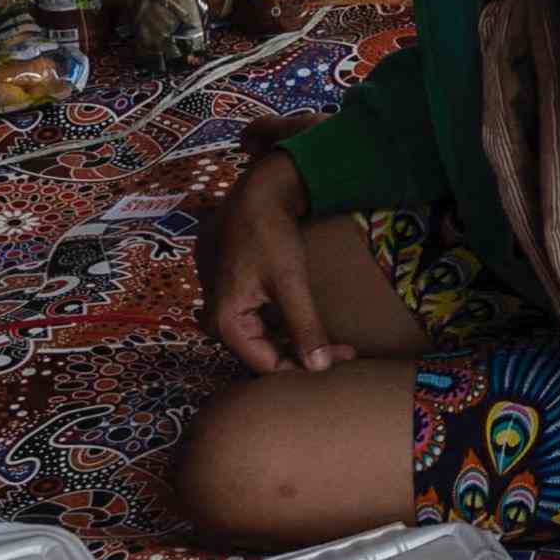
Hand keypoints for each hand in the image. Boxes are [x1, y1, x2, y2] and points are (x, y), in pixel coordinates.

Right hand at [204, 145, 330, 373]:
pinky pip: (259, 320)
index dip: (305, 367)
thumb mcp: (290, 282)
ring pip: (263, 337)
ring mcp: (222, 306)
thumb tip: (320, 367)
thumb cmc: (269, 232)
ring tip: (331, 342)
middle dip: (302, 355)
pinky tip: (308, 323)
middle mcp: (217, 319)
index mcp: (225, 322)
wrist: (256, 192)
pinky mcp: (232, 293)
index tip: (341, 359)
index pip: (267, 365)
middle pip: (263, 352)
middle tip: (342, 351)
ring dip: (295, 340)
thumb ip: (304, 326)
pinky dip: (285, 324)